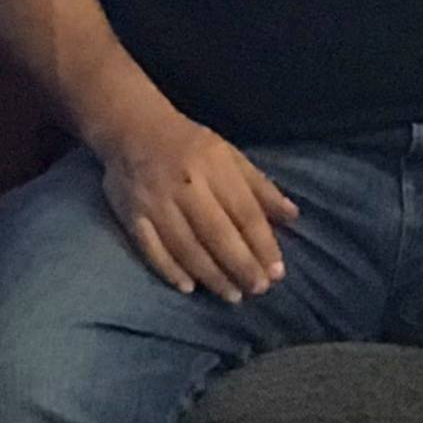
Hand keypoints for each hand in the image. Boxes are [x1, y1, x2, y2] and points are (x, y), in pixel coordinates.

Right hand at [94, 113, 297, 300]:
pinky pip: (151, 249)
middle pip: (217, 233)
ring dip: (211, 275)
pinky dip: (170, 270)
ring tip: (232, 295)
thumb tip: (292, 216)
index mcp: (214, 166)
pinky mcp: (131, 214)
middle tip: (258, 290)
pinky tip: (188, 287)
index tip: (277, 272)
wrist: (131, 127)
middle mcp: (185, 185)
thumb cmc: (189, 145)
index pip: (244, 212)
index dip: (263, 245)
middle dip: (241, 265)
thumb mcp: (229, 155)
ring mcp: (155, 201)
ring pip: (186, 247)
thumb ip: (260, 186)